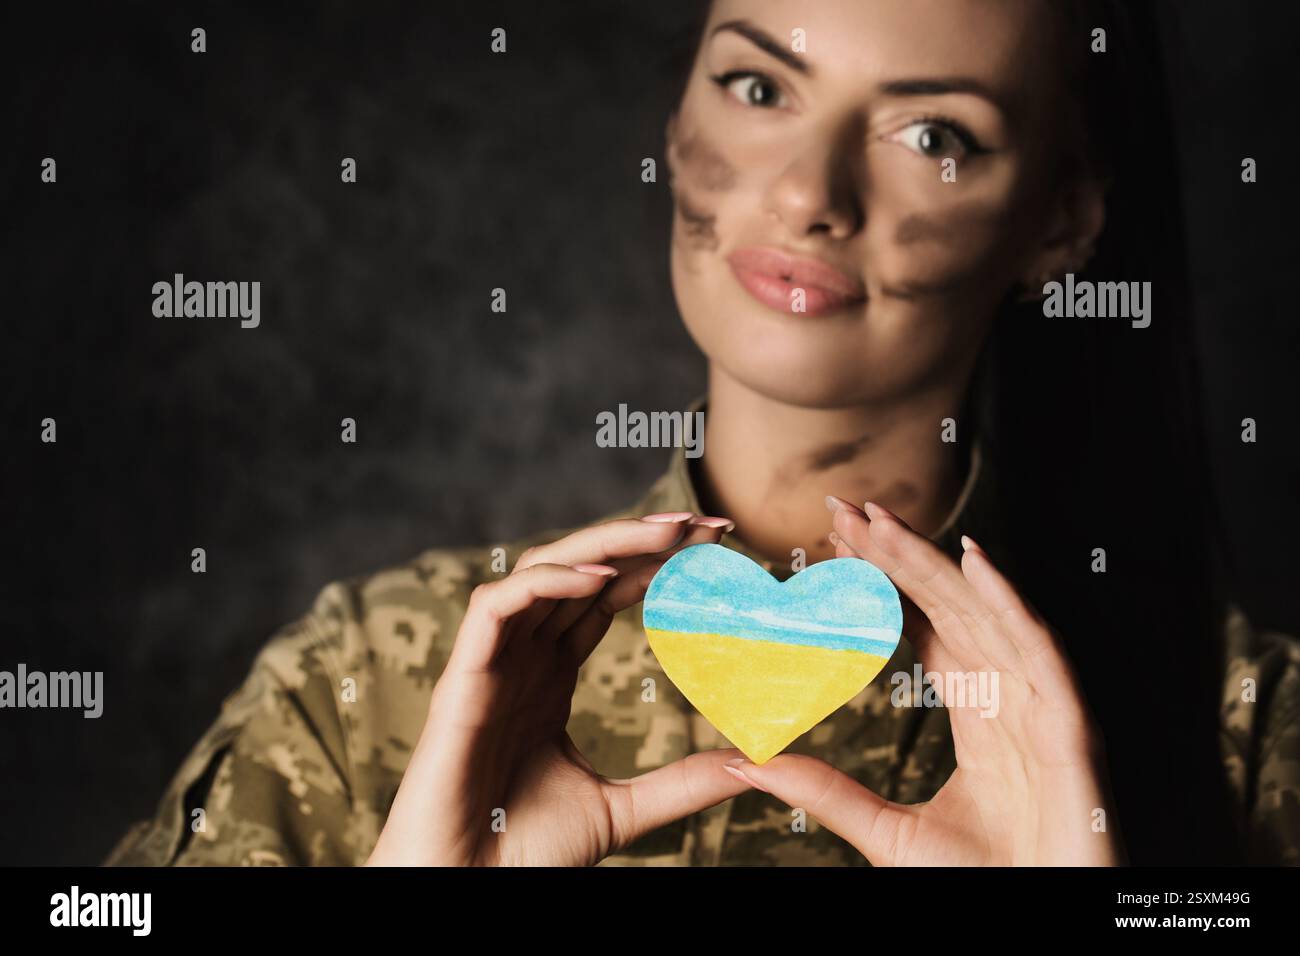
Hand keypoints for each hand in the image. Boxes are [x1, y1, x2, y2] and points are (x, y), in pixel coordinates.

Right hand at [366, 512, 750, 865]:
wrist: (467, 894)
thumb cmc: (524, 855)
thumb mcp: (622, 809)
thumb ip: (681, 782)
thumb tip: (749, 765)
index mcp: (549, 676)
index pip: (605, 595)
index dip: (654, 564)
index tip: (714, 546)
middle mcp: (521, 658)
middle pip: (581, 572)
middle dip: (641, 540)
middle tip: (705, 524)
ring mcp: (491, 664)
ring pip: (540, 571)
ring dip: (602, 544)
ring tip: (666, 532)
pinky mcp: (461, 680)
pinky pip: (497, 606)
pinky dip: (545, 582)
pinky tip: (600, 578)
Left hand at [722, 500, 1124, 865]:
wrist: (1045, 926)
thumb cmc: (984, 888)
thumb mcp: (888, 833)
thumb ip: (825, 791)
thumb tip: (747, 763)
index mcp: (978, 719)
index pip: (928, 629)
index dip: (887, 584)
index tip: (837, 544)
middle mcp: (1011, 701)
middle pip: (951, 610)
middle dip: (900, 556)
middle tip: (845, 510)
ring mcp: (1043, 710)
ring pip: (985, 617)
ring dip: (936, 565)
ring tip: (883, 521)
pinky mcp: (1072, 731)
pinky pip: (1042, 655)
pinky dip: (1010, 606)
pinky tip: (974, 562)